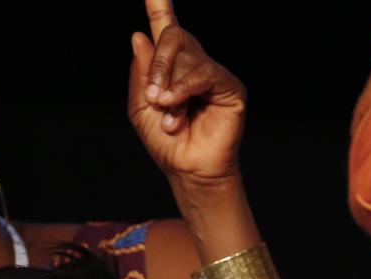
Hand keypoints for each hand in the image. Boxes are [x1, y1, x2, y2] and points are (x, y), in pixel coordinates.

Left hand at [129, 0, 245, 194]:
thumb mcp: (140, 107)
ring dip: (169, 88)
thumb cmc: (165, 142)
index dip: (160, 5)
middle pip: (174, 37)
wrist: (186, 170)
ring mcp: (214, 74)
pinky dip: (185, 88)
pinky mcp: (230, 87)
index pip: (166, 27)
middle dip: (158, 63)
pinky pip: (205, 73)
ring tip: (166, 114)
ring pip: (188, 57)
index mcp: (170, 66)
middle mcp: (194, 64)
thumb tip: (139, 35)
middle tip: (152, 94)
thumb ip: (140, 73)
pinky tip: (175, 106)